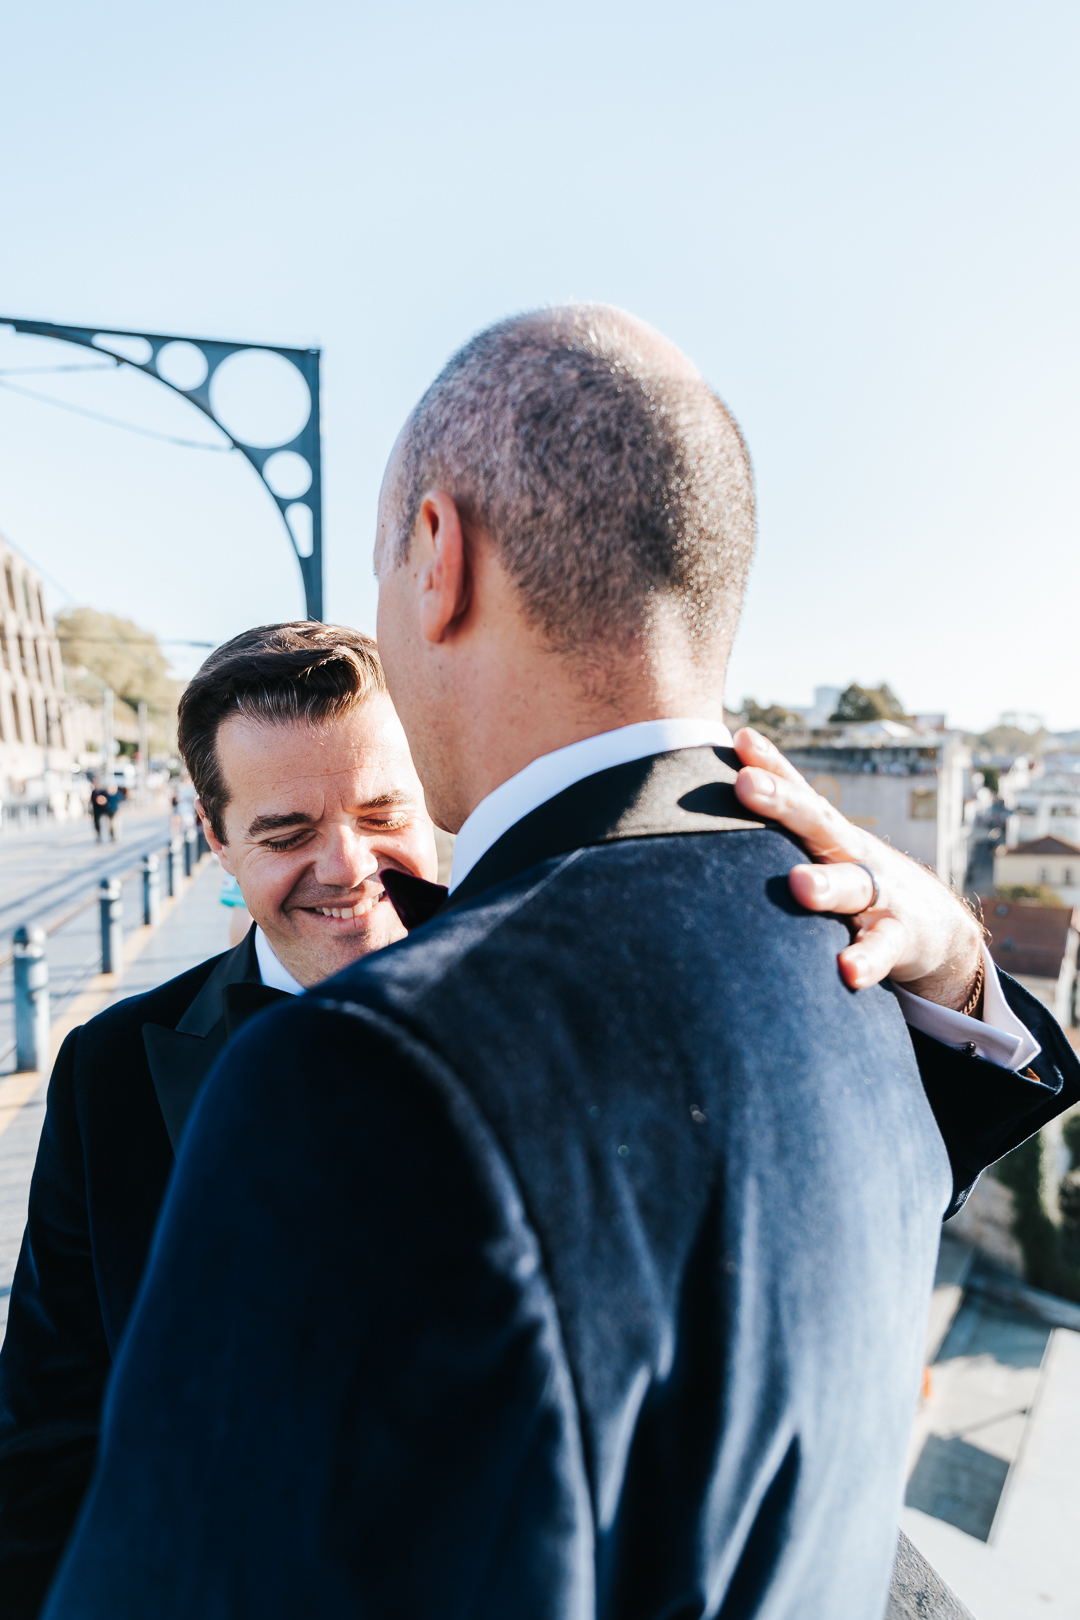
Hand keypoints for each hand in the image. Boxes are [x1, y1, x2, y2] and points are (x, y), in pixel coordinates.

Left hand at [732, 728, 983, 1009]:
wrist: (934, 927)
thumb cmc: (855, 879)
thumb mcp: (824, 850)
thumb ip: (783, 825)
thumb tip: (728, 778)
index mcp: (830, 834)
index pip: (799, 791)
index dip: (771, 765)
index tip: (740, 740)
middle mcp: (854, 854)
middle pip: (819, 823)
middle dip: (782, 802)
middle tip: (745, 785)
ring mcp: (880, 894)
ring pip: (852, 885)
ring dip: (826, 884)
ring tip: (799, 884)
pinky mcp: (898, 939)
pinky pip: (881, 949)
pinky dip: (866, 959)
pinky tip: (847, 971)